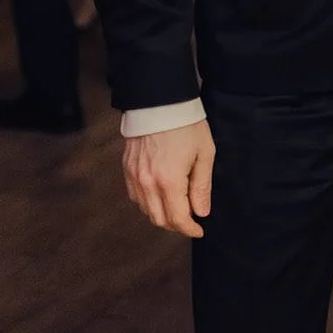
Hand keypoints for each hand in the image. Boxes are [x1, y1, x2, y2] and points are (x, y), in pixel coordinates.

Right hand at [123, 119, 214, 237]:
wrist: (159, 102)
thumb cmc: (187, 125)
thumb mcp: (205, 154)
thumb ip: (201, 186)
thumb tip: (201, 213)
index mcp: (169, 181)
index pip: (177, 218)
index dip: (189, 229)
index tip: (199, 230)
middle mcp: (147, 183)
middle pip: (159, 219)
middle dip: (177, 225)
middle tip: (191, 220)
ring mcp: (134, 177)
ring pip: (146, 210)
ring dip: (162, 215)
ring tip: (179, 207)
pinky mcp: (127, 169)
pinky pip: (136, 197)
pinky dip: (149, 203)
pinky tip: (162, 195)